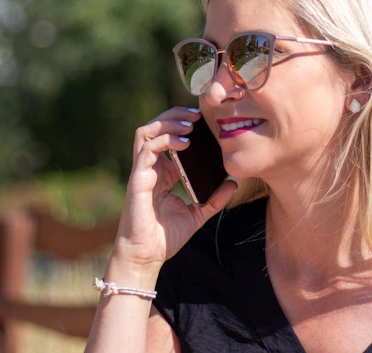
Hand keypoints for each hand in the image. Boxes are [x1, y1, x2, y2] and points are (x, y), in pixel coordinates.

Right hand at [112, 107, 237, 273]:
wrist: (146, 257)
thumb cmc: (165, 237)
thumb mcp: (197, 214)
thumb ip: (214, 199)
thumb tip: (233, 183)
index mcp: (162, 172)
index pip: (167, 136)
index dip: (183, 123)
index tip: (204, 119)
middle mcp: (150, 167)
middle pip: (155, 127)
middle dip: (175, 114)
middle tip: (198, 113)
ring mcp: (142, 171)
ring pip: (146, 132)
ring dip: (168, 122)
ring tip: (190, 124)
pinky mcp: (138, 179)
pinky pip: (146, 150)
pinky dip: (165, 140)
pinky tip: (183, 142)